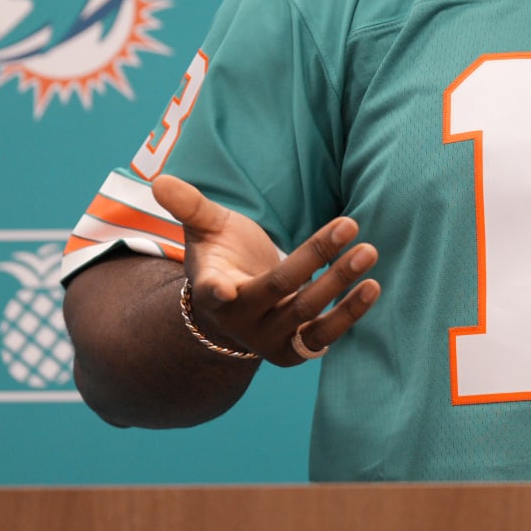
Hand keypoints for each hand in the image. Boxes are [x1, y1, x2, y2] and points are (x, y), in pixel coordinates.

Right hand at [152, 173, 380, 366]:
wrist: (238, 308)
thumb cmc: (223, 257)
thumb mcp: (206, 230)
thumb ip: (189, 206)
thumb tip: (158, 179)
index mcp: (214, 290)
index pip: (215, 291)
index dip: (217, 290)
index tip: (220, 287)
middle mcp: (241, 321)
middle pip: (280, 290)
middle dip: (316, 258)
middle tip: (350, 223)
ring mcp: (268, 340)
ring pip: (307, 314)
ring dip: (339, 283)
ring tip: (369, 251)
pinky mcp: (295, 351)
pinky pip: (323, 337)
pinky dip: (349, 314)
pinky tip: (372, 286)